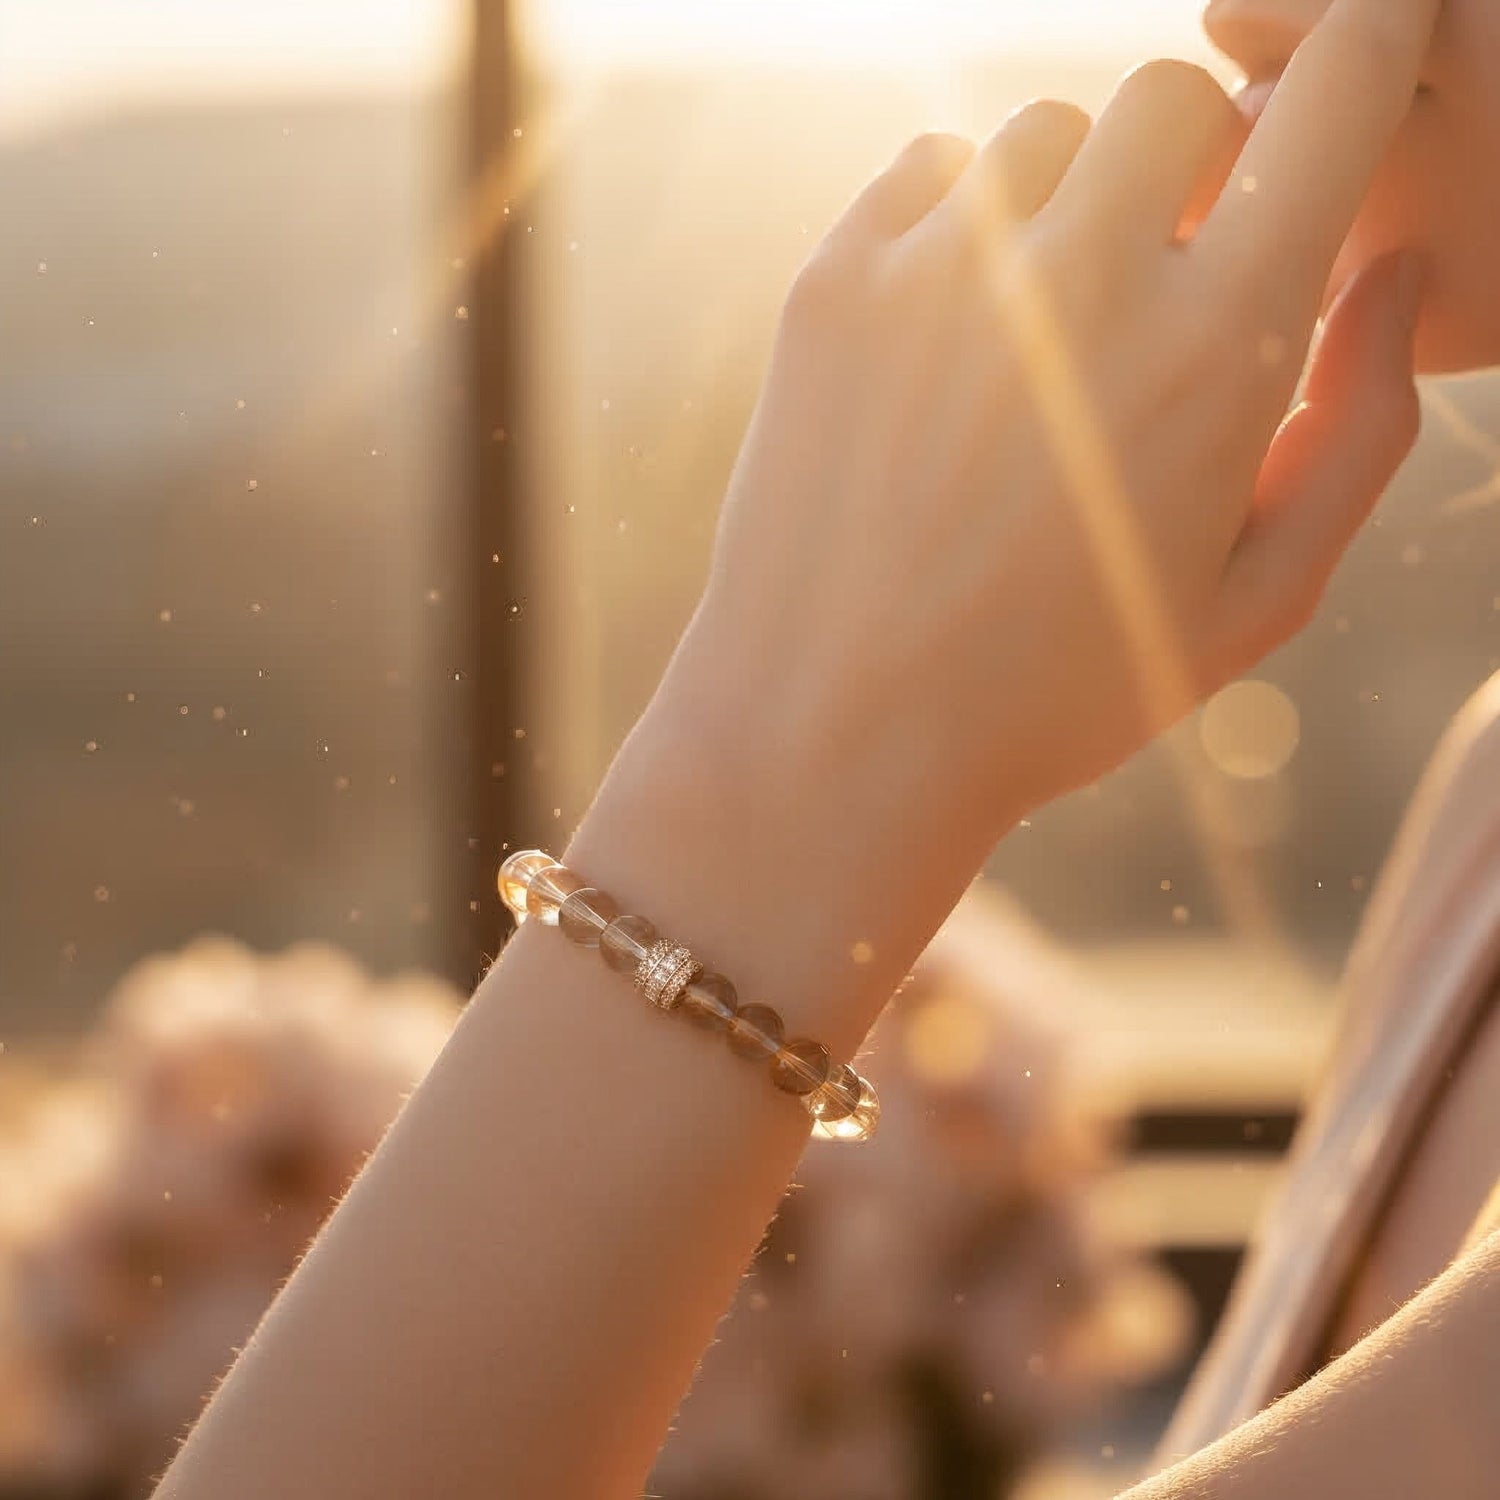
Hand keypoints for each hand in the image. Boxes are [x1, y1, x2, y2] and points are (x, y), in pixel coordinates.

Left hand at [662, 0, 1436, 860]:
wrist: (836, 736)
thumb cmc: (1055, 691)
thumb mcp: (1253, 605)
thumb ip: (1360, 434)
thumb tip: (1391, 279)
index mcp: (1217, 349)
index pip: (1331, 100)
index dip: (1368, 40)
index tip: (1369, 33)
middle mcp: (1081, 277)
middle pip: (1173, 95)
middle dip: (1194, 159)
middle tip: (1164, 269)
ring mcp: (940, 270)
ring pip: (1044, 130)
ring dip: (1070, 197)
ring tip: (1044, 323)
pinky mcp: (831, 284)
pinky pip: (927, 172)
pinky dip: (960, 221)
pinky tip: (953, 333)